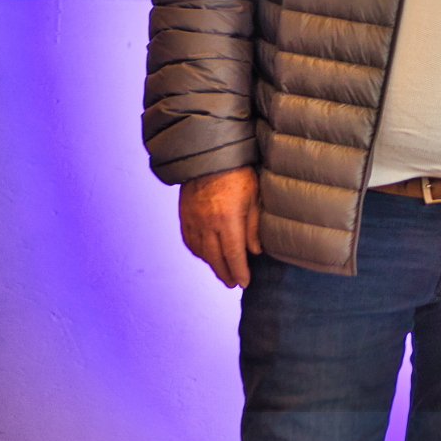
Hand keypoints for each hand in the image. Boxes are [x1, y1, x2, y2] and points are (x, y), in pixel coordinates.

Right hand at [179, 166, 261, 288]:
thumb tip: (255, 252)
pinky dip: (197, 252)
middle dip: (225, 273)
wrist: (209, 156)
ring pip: (201, 251)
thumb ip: (254, 226)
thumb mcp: (255, 197)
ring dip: (211, 265)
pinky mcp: (184, 215)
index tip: (244, 282)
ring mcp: (193, 220)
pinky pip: (189, 240)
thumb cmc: (239, 174)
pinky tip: (205, 255)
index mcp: (227, 220)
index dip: (239, 271)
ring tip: (222, 272)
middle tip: (233, 284)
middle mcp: (207, 224)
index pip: (233, 254)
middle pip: (215, 258)